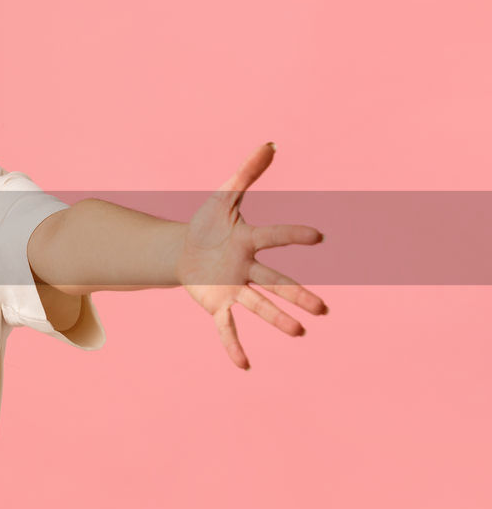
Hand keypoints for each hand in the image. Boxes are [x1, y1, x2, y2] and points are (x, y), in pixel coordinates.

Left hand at [176, 142, 327, 369]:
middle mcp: (247, 268)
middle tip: (323, 309)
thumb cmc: (209, 223)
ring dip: (277, 320)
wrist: (185, 250)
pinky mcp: (217, 305)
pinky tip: (243, 366)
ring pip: (258, 306)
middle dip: (298, 295)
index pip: (273, 236)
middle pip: (275, 282)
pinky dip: (233, 346)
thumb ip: (246, 172)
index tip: (317, 237)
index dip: (293, 235)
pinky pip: (227, 328)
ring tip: (299, 333)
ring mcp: (233, 289)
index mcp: (249, 241)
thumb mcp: (223, 197)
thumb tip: (270, 143)